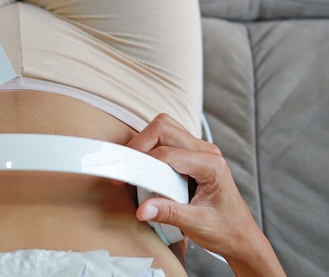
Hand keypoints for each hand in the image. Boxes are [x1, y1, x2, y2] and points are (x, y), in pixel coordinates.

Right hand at [127, 114, 284, 274]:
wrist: (241, 237)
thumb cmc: (226, 229)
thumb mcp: (197, 224)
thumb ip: (168, 213)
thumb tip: (143, 209)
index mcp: (211, 165)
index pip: (167, 153)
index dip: (141, 163)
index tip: (123, 177)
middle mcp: (207, 152)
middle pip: (164, 128)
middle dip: (140, 143)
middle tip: (126, 165)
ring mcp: (200, 152)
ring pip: (165, 128)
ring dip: (146, 142)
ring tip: (135, 166)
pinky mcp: (193, 156)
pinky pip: (168, 139)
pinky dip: (152, 147)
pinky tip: (147, 167)